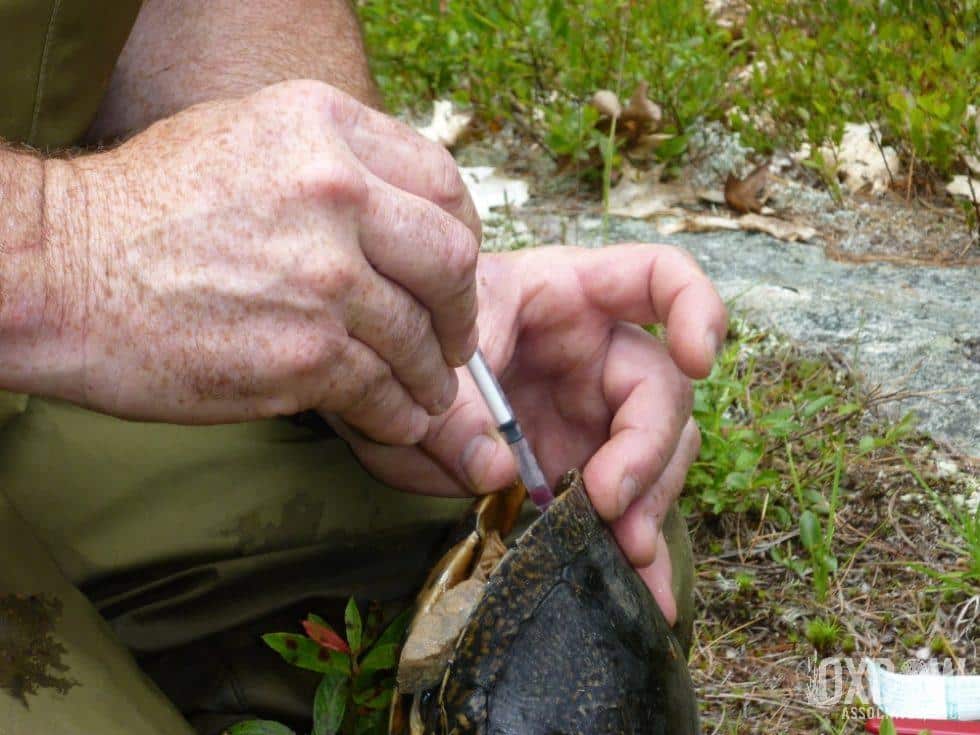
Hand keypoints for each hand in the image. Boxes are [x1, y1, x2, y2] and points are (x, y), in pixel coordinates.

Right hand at [40, 80, 480, 440]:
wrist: (58, 272)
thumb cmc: (143, 208)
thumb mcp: (245, 139)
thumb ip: (333, 165)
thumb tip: (400, 215)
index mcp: (324, 129)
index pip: (440, 182)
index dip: (462, 234)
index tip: (455, 270)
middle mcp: (334, 193)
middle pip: (451, 259)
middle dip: (461, 312)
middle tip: (457, 341)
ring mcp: (322, 276)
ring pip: (420, 337)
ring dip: (432, 376)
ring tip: (427, 393)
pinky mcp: (303, 354)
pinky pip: (381, 390)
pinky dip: (397, 412)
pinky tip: (395, 418)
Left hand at [333, 244, 726, 622]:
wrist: (388, 380)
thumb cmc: (416, 339)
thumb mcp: (428, 358)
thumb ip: (456, 408)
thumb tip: (497, 470)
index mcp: (572, 295)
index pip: (659, 277)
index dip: (696, 308)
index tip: (699, 361)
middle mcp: (598, 354)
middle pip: (663, 392)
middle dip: (648, 451)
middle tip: (607, 502)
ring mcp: (594, 413)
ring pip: (658, 455)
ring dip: (648, 505)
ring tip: (623, 554)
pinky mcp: (582, 465)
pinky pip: (624, 505)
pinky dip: (634, 548)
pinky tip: (645, 594)